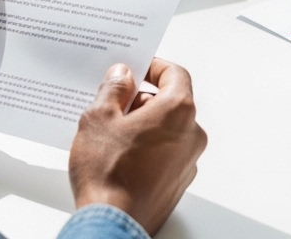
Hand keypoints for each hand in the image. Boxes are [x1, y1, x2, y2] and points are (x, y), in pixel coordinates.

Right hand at [69, 60, 206, 234]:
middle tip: (113, 102)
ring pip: (168, 129)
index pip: (175, 74)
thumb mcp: (99, 118)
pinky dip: (148, 147)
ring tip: (111, 133)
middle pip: (171, 102)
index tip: (134, 68)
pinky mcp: (178, 182)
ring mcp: (188, 161)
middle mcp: (191, 135)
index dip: (152, 67)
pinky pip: (166, 152)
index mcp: (178, 111)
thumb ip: (114, 89)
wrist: (113, 223)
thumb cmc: (108, 174)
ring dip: (144, 124)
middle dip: (142, 98)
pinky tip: (120, 155)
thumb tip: (121, 76)